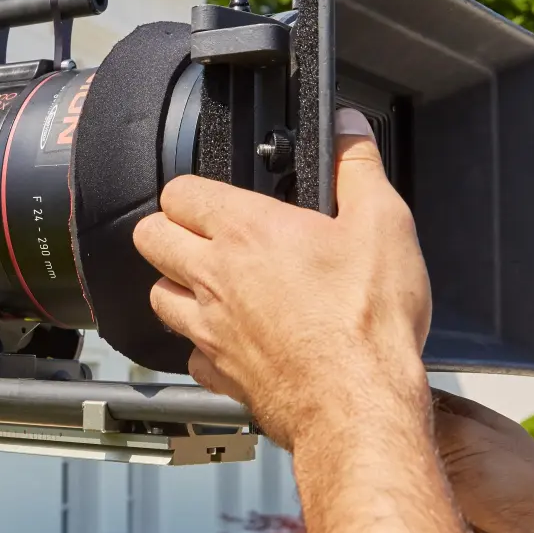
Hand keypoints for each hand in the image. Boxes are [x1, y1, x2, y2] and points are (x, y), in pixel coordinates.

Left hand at [130, 109, 432, 447]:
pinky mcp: (218, 374)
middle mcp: (213, 277)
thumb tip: (347, 126)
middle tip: (203, 235)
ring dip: (176, 285)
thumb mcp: (384, 224)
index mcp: (246, 231)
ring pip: (158, 295)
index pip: (179, 191)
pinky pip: (189, 352)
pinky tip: (232, 340)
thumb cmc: (367, 322)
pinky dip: (202, 345)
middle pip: (149, 238)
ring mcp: (208, 329)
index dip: (193, 190)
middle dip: (169, 231)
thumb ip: (358, 167)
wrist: (358, 406)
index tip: (215, 197)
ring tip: (211, 284)